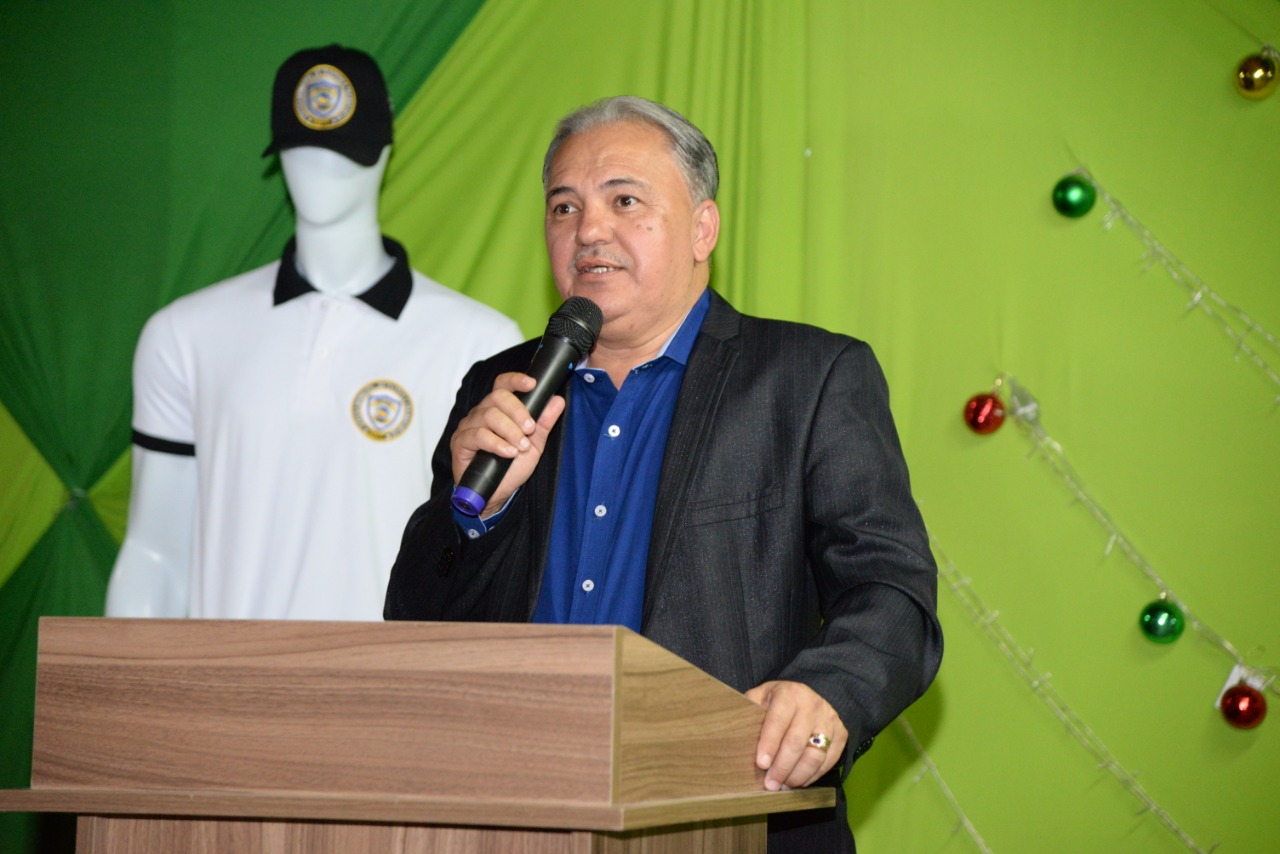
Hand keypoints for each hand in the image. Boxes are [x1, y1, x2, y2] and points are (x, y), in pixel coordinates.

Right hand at [449, 372, 566, 515]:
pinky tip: (508, 453)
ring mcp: (469, 426)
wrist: (495, 494)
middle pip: (497, 397)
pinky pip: (478, 435)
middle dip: (518, 411)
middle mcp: (481, 413)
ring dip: (510, 430)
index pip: (503, 385)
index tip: (532, 384)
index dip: (515, 380)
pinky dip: (497, 443)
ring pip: (489, 415)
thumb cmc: (510, 468)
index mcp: (498, 409)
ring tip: (520, 446)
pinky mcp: (460, 442)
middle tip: (530, 429)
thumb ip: (544, 422)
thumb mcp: (533, 445)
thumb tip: (557, 400)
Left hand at [745, 680, 847, 790]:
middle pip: (797, 742)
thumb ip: (750, 710)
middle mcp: (812, 705)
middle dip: (782, 767)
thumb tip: (732, 732)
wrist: (811, 696)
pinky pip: (828, 761)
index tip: (761, 764)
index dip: (769, 744)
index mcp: (789, 694)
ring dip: (798, 775)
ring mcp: (829, 720)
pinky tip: (799, 781)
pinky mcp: (841, 735)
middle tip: (770, 784)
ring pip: (815, 755)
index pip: (778, 720)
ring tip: (784, 785)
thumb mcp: (762, 696)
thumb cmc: (779, 701)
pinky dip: (813, 776)